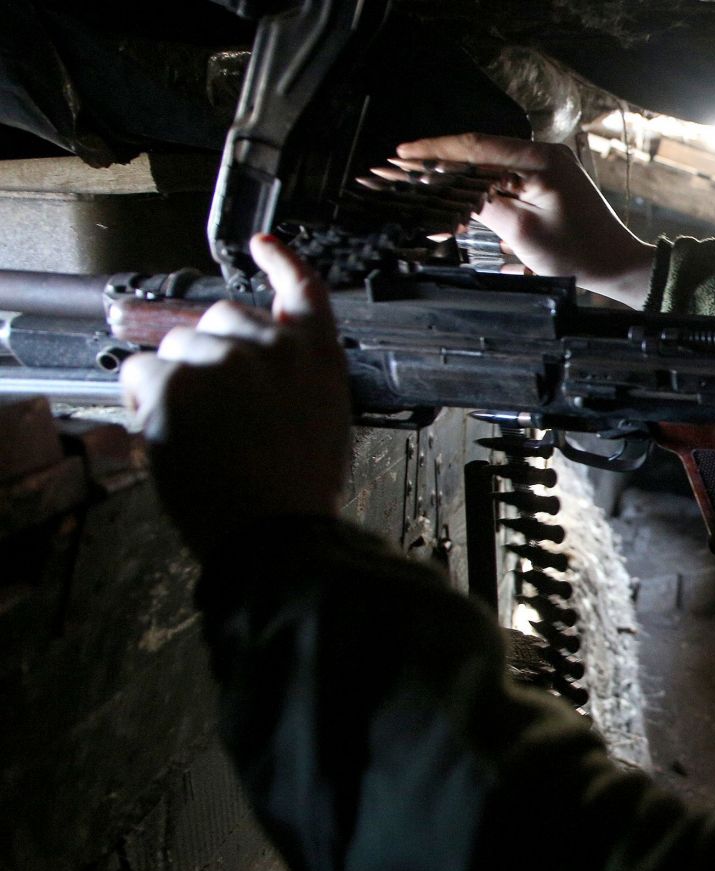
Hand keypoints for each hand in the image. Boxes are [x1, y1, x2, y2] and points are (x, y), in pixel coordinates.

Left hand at [120, 234, 351, 556]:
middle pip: (222, 319)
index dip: (283, 264)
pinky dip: (141, 400)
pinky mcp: (175, 380)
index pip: (304, 292)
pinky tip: (164, 431)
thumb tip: (255, 371)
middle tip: (215, 406)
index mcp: (318, 358)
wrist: (273, 529)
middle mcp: (272, 347)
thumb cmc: (298, 490)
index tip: (264, 245)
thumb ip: (296, 380)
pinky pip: (139, 373)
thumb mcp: (324, 421)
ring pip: (177, 347)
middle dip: (210, 352)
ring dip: (175, 381)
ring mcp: (222, 360)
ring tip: (195, 432)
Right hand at [395, 133, 655, 302]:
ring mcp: (545, 169)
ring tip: (418, 187)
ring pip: (487, 168)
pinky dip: (477, 192)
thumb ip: (482, 205)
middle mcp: (544, 156)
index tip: (403, 154)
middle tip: (400, 169)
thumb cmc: (578, 253)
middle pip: (479, 154)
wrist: (615, 266)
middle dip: (438, 164)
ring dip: (455, 180)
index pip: (477, 147)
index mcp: (541, 159)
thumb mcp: (521, 231)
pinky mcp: (545, 185)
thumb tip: (445, 190)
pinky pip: (503, 181)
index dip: (436, 150)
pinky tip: (453, 204)